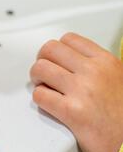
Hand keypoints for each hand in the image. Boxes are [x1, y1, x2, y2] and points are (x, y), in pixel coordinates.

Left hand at [30, 32, 122, 151]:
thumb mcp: (119, 80)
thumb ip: (98, 68)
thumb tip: (72, 61)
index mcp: (107, 62)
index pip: (68, 39)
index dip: (56, 51)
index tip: (55, 60)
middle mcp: (94, 72)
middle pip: (49, 50)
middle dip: (42, 61)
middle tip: (45, 75)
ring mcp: (82, 91)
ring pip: (40, 69)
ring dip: (37, 79)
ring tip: (45, 89)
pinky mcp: (72, 112)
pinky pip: (39, 95)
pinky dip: (39, 99)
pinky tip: (49, 104)